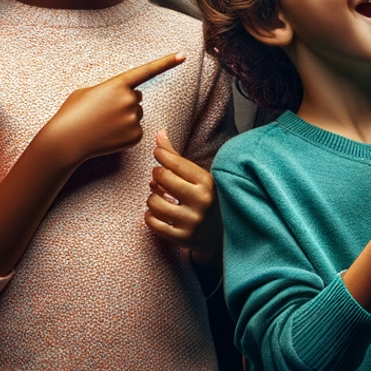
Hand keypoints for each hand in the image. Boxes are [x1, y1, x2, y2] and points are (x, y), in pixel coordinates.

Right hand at [40, 53, 184, 168]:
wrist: (65, 141)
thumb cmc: (72, 114)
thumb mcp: (87, 92)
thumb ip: (108, 90)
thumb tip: (118, 97)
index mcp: (118, 84)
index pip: (147, 70)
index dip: (166, 62)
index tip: (182, 55)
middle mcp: (130, 99)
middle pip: (136, 97)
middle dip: (123, 102)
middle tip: (103, 112)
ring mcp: (134, 118)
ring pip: (135, 114)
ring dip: (123, 118)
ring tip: (102, 124)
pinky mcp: (136, 136)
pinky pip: (135, 130)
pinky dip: (124, 133)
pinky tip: (108, 135)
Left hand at [146, 130, 222, 267]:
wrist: (220, 233)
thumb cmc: (205, 198)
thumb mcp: (197, 176)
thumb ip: (176, 156)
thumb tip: (160, 132)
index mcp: (207, 182)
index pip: (177, 163)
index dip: (162, 155)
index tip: (157, 153)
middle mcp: (201, 201)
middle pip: (163, 179)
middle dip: (156, 174)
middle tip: (159, 176)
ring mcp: (191, 221)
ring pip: (154, 202)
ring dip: (151, 197)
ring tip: (158, 195)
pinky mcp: (182, 237)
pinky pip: (153, 223)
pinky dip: (150, 215)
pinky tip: (156, 212)